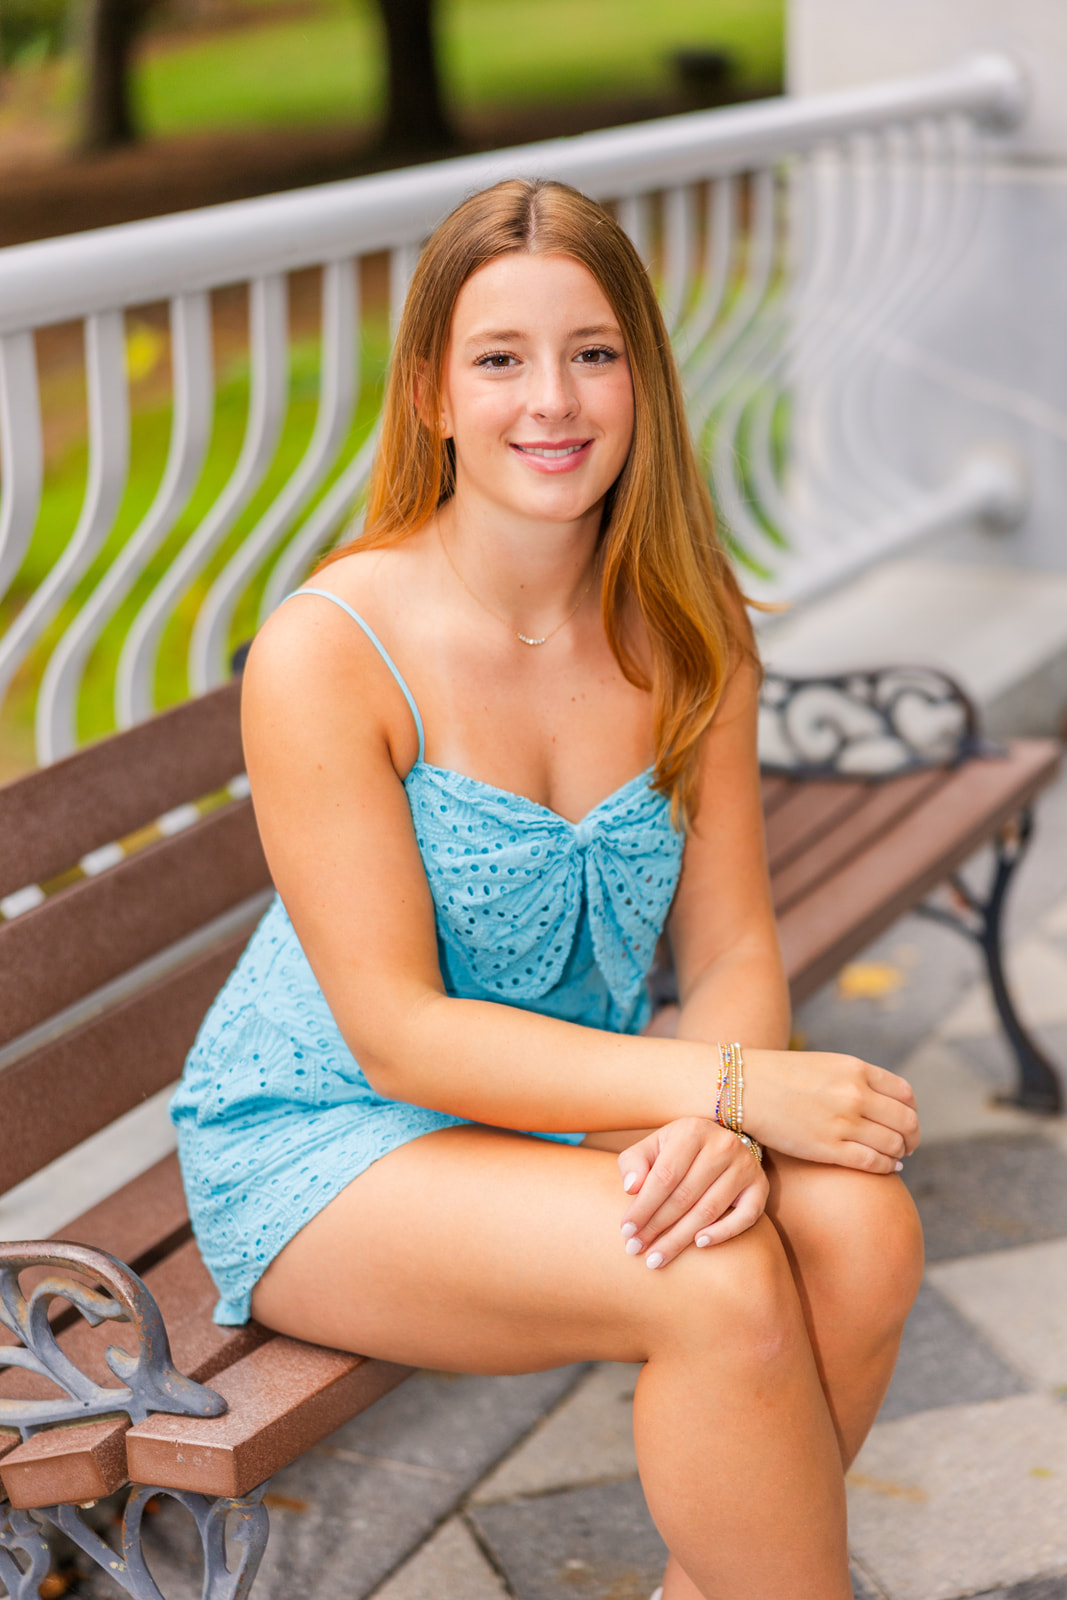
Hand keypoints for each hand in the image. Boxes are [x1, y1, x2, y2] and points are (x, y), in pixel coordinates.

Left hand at [616, 1116, 767, 1267]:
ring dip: (680, 1239)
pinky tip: (699, 1244)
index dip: (643, 1206)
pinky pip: (745, 1217)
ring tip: (656, 1258)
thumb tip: (630, 1189)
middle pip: (685, 1196)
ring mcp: (745, 1166)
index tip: (626, 1230)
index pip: (664, 1176)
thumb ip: (633, 1163)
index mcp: (692, 1131)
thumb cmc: (676, 1151)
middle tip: (636, 1250)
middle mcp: (723, 1145)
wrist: (718, 1143)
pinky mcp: (760, 1185)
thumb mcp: (652, 1147)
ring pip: (709, 1210)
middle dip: (657, 1227)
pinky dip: (723, 1233)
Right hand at [742, 1048, 919, 1172]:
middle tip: (907, 1145)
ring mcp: (843, 1122)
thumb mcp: (826, 1065)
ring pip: (893, 1144)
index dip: (911, 1111)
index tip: (906, 1120)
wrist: (743, 1088)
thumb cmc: (782, 1076)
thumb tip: (886, 1104)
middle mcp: (854, 1094)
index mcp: (855, 1069)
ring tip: (895, 1157)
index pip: (905, 1094)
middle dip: (911, 1136)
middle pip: (906, 1121)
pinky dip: (886, 1167)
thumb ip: (856, 1080)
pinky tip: (886, 1167)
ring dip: (899, 1153)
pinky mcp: (828, 1148)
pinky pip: (873, 1162)